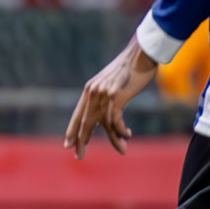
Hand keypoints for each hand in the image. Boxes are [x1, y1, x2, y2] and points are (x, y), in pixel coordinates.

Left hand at [64, 37, 158, 158]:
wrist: (141, 52)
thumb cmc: (130, 68)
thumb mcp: (112, 83)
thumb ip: (105, 97)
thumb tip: (105, 118)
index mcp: (90, 90)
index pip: (78, 114)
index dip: (72, 130)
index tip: (67, 144)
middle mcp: (93, 92)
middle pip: (85, 122)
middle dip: (81, 140)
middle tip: (78, 156)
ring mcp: (104, 94)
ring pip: (103, 124)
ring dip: (113, 139)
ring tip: (122, 149)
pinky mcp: (116, 96)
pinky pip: (115, 120)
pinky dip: (122, 131)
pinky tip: (128, 135)